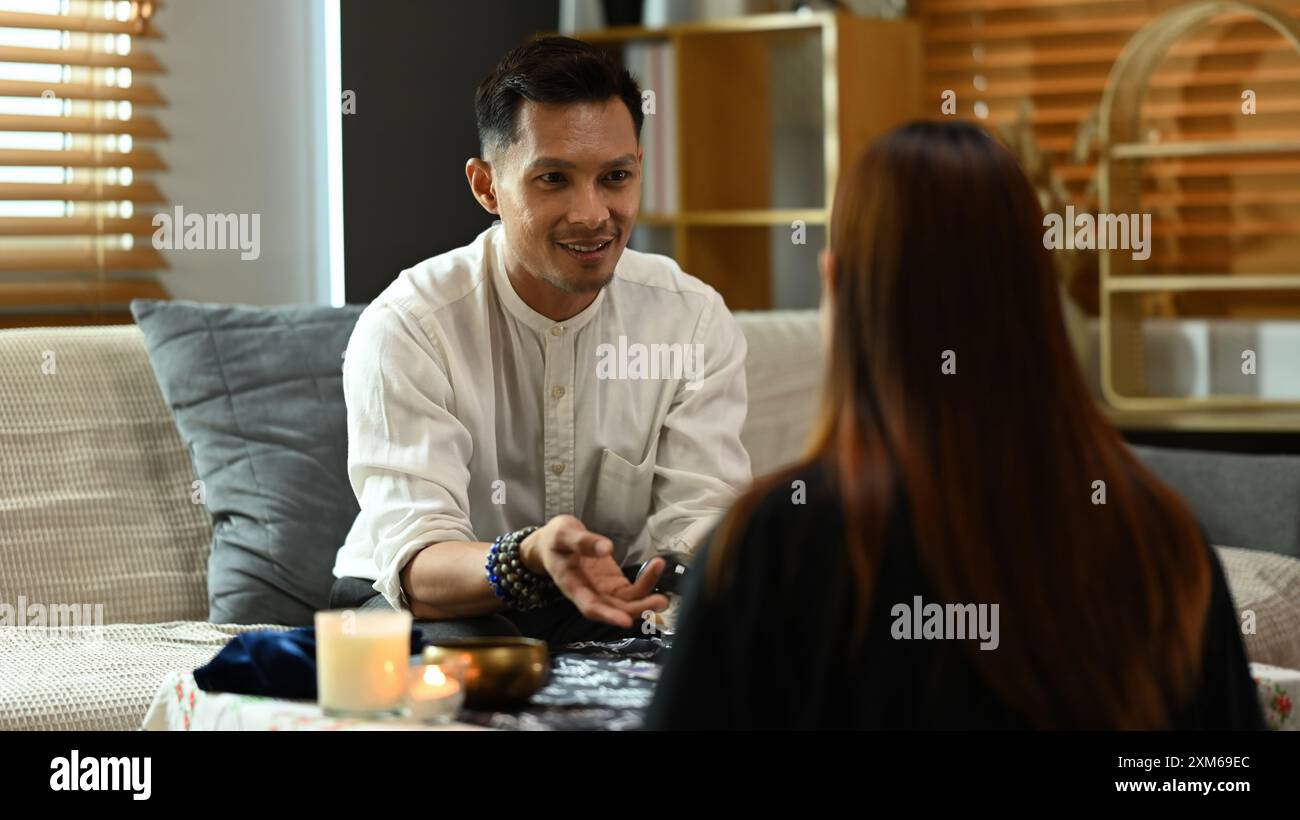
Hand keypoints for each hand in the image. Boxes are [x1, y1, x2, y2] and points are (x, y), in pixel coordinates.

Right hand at [520, 515, 667, 627]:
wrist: (553, 543)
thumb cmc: (555, 539)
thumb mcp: (564, 534)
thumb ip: (583, 542)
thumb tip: (607, 549)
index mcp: (572, 585)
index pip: (590, 606)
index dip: (608, 616)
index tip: (626, 621)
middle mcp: (589, 593)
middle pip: (614, 609)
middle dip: (638, 609)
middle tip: (660, 601)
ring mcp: (603, 590)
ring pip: (627, 603)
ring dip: (646, 601)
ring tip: (665, 595)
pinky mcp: (614, 584)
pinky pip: (632, 590)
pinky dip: (646, 582)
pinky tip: (657, 567)